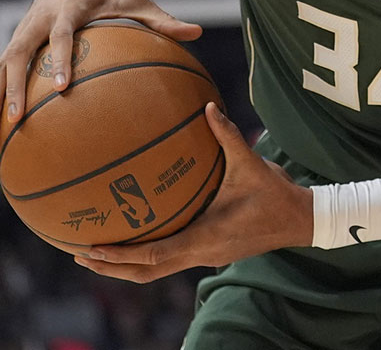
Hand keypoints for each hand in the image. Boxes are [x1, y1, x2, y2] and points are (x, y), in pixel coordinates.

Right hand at [0, 0, 201, 134]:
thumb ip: (162, 18)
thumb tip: (197, 33)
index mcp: (69, 10)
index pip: (61, 35)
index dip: (61, 59)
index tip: (64, 86)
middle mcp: (40, 20)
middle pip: (19, 54)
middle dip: (13, 87)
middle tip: (14, 118)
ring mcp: (24, 30)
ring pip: (3, 64)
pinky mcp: (17, 38)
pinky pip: (2, 68)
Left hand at [73, 103, 312, 281]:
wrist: (301, 221)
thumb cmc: (277, 195)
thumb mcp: (253, 164)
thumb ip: (229, 136)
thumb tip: (209, 107)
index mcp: (205, 239)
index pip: (154, 256)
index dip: (120, 255)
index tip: (92, 248)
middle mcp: (201, 254)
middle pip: (145, 273)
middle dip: (111, 266)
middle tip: (79, 253)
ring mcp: (205, 256)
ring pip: (156, 270)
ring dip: (126, 265)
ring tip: (96, 251)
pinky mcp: (210, 252)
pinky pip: (170, 259)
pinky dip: (146, 255)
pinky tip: (137, 235)